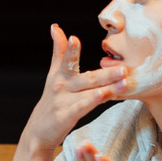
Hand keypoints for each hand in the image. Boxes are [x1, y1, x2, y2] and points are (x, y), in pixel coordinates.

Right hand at [22, 24, 128, 151]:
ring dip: (108, 86)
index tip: (73, 39)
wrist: (38, 132)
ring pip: (89, 92)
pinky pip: (83, 107)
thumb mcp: (53, 75)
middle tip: (123, 68)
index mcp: (60, 76)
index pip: (66, 60)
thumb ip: (59, 52)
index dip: (69, 50)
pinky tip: (105, 95)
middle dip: (106, 73)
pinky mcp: (66, 116)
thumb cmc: (51, 101)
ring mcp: (64, 102)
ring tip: (123, 81)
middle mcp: (61, 87)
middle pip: (87, 78)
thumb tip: (56, 27)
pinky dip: (93, 101)